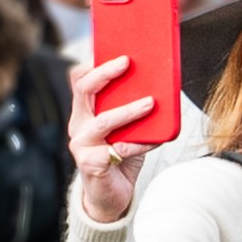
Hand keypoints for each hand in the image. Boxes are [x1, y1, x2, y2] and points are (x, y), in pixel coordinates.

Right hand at [68, 56, 156, 222]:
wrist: (113, 192)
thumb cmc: (123, 151)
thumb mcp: (129, 123)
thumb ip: (135, 102)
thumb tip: (161, 78)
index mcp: (87, 109)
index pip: (81, 79)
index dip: (95, 63)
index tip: (116, 48)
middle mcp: (80, 124)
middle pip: (85, 90)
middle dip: (105, 73)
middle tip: (127, 62)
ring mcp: (82, 145)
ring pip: (103, 121)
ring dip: (128, 110)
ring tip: (150, 103)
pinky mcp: (91, 165)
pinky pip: (118, 151)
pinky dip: (139, 144)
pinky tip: (154, 141)